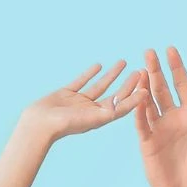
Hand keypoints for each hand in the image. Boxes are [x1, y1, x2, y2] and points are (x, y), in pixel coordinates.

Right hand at [19, 62, 145, 142]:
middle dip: (128, 83)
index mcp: (101, 118)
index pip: (123, 106)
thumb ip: (105, 114)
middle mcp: (93, 110)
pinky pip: (82, 81)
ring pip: (101, 85)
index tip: (148, 87)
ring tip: (124, 61)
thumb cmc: (64, 125)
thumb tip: (122, 108)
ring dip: (112, 74)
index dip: (136, 97)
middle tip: (141, 71)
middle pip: (115, 94)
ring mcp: (81, 102)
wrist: (38, 124)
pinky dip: (90, 73)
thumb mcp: (88, 120)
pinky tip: (99, 65)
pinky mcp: (68, 94)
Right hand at [135, 46, 186, 186]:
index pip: (183, 86)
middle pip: (163, 89)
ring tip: (139, 70)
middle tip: (149, 52)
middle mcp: (174, 118)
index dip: (177, 68)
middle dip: (156, 71)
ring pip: (149, 102)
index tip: (170, 49)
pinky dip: (138, 110)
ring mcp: (159, 128)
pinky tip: (136, 97)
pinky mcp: (147, 141)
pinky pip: (141, 122)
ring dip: (144, 87)